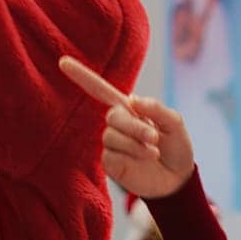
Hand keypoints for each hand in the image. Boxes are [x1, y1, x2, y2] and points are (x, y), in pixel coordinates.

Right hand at [59, 55, 194, 198]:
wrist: (178, 178)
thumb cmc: (176, 146)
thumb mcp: (174, 123)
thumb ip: (156, 108)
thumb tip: (132, 99)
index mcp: (130, 109)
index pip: (102, 91)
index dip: (82, 76)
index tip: (63, 61)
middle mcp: (118, 125)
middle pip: (113, 116)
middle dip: (135, 126)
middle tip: (155, 138)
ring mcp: (112, 144)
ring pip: (111, 136)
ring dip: (135, 143)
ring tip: (153, 152)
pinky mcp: (110, 163)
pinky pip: (111, 155)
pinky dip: (131, 156)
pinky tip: (143, 161)